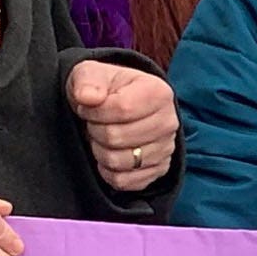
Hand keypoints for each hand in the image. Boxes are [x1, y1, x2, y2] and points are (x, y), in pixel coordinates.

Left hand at [68, 60, 176, 193]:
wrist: (118, 105)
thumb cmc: (106, 89)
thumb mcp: (92, 74)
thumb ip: (88, 81)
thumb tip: (87, 97)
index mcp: (159, 92)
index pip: (122, 109)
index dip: (94, 111)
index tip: (87, 107)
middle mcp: (169, 122)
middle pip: (117, 138)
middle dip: (95, 131)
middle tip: (95, 123)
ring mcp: (166, 149)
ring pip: (119, 162)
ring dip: (100, 151)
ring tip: (102, 137)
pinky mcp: (158, 170)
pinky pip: (124, 181)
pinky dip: (108, 171)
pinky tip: (109, 153)